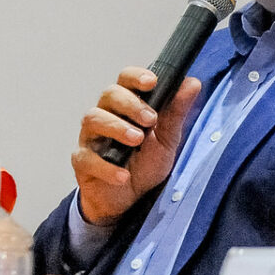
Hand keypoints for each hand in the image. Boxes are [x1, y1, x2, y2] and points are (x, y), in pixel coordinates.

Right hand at [72, 67, 200, 226]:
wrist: (130, 198)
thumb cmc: (144, 162)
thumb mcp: (167, 138)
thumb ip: (177, 112)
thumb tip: (192, 83)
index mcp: (125, 105)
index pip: (125, 79)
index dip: (136, 76)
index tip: (151, 82)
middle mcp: (105, 115)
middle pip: (109, 94)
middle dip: (131, 104)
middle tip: (150, 119)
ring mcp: (91, 137)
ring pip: (93, 119)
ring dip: (117, 127)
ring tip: (136, 140)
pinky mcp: (82, 161)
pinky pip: (87, 158)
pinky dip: (106, 167)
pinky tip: (124, 175)